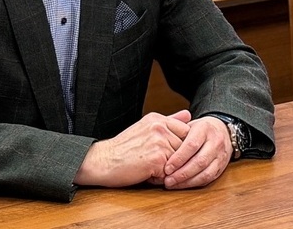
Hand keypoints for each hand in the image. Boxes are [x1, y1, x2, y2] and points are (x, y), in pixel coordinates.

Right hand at [74, 110, 191, 187]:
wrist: (104, 161)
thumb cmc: (123, 148)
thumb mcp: (146, 128)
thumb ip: (169, 121)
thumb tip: (188, 115)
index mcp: (158, 118)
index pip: (186, 131)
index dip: (180, 146)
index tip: (167, 152)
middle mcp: (160, 127)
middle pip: (185, 147)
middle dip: (174, 158)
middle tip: (154, 161)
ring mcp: (159, 142)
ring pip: (179, 160)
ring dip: (168, 168)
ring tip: (150, 166)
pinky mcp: (157, 158)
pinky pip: (172, 172)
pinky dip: (161, 177)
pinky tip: (147, 173)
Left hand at [160, 116, 231, 189]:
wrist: (222, 130)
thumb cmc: (199, 129)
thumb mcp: (188, 124)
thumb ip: (175, 131)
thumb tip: (157, 142)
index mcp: (205, 128)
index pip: (192, 145)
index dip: (179, 158)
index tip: (166, 168)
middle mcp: (215, 142)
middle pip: (199, 161)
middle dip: (182, 173)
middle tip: (167, 180)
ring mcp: (220, 156)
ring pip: (205, 173)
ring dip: (187, 181)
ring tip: (172, 184)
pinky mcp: (221, 167)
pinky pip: (208, 178)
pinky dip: (194, 183)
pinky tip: (182, 185)